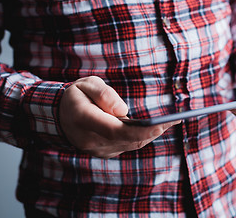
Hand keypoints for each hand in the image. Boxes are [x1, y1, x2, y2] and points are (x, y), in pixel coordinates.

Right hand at [59, 76, 179, 158]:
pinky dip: (143, 138)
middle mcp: (91, 140)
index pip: (116, 130)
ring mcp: (98, 149)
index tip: (163, 123)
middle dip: (154, 131)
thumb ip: (104, 94)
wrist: (59, 116)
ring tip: (171, 122)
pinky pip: (128, 146)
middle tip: (176, 119)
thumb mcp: (85, 84)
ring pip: (131, 145)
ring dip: (152, 135)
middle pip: (129, 140)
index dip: (142, 130)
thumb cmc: (76, 96)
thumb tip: (123, 111)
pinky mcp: (105, 152)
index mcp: (84, 120)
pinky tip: (155, 128)